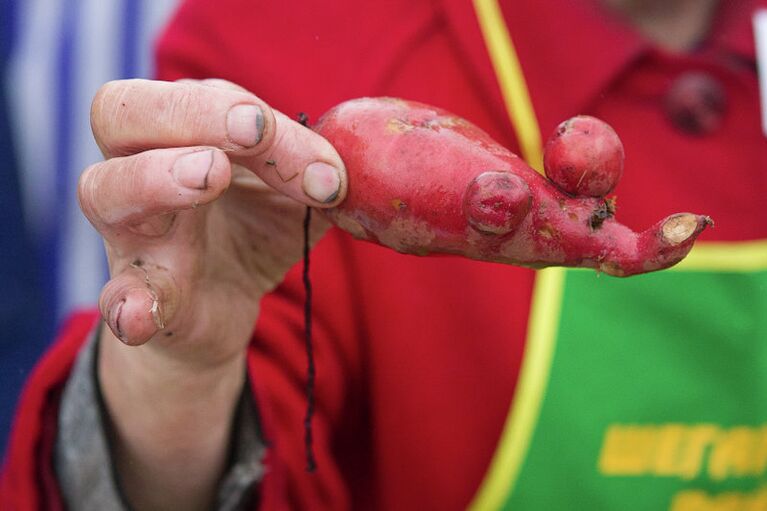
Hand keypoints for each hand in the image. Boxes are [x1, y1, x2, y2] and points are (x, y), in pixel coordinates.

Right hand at [80, 78, 344, 366]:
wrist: (224, 307)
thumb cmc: (253, 230)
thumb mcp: (294, 195)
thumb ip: (318, 173)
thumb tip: (350, 166)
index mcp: (182, 135)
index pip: (202, 98)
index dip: (254, 112)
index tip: (318, 160)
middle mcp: (140, 171)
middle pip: (120, 113)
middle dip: (193, 113)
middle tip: (254, 131)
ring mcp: (132, 236)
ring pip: (106, 190)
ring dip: (157, 177)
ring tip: (209, 175)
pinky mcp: (140, 299)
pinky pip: (118, 297)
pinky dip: (127, 303)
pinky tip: (140, 315)